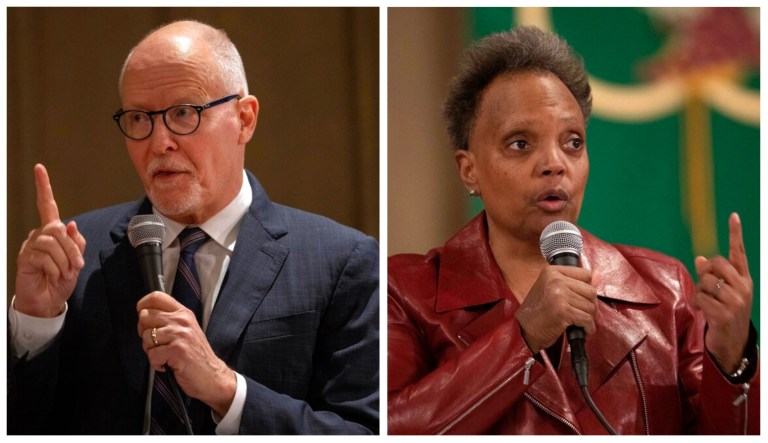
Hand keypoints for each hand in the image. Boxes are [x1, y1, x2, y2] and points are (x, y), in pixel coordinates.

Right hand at [14, 164, 85, 316]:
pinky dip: (55, 267)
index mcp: (52, 233)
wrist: (47, 302)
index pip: (47, 206)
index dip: (43, 187)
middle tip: (76, 265)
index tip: (39, 168)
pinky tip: (52, 274)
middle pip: (58, 229)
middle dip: (72, 249)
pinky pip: (44, 256)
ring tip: (63, 273)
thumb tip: (70, 224)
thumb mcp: (75, 261)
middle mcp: (38, 235)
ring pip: (53, 243)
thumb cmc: (61, 280)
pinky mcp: (24, 258)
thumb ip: (76, 242)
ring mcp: (29, 245)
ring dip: (64, 260)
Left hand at [137, 291, 235, 416]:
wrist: (212, 376)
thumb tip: (143, 315)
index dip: (142, 305)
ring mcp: (180, 334)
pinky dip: (156, 364)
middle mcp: (182, 320)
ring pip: (146, 337)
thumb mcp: (186, 331)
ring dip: (151, 351)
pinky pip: (151, 355)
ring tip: (165, 356)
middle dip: (144, 333)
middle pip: (145, 316)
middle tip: (158, 344)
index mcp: (184, 313)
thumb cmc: (195, 356)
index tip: (143, 317)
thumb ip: (169, 320)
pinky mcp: (177, 350)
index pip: (156, 297)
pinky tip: (168, 365)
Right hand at [515, 266, 596, 353]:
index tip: (580, 299)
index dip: (586, 289)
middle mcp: (555, 280)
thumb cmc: (537, 312)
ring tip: (577, 322)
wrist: (523, 330)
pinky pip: (587, 319)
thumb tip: (598, 274)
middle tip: (580, 314)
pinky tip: (581, 329)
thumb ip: (575, 283)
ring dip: (588, 318)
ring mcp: (559, 295)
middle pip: (590, 291)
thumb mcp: (553, 290)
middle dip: (589, 306)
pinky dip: (588, 327)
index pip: (585, 274)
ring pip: (590, 306)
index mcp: (551, 271)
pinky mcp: (563, 311)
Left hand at [693, 213, 752, 372]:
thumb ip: (711, 275)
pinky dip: (697, 303)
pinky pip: (700, 297)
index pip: (739, 253)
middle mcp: (743, 287)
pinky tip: (704, 312)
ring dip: (700, 291)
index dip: (735, 234)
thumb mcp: (720, 292)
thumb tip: (699, 259)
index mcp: (744, 279)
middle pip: (716, 263)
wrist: (731, 341)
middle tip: (707, 288)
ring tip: (708, 303)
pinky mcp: (725, 313)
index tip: (734, 215)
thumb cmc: (723, 312)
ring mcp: (736, 301)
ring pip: (706, 281)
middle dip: (705, 273)